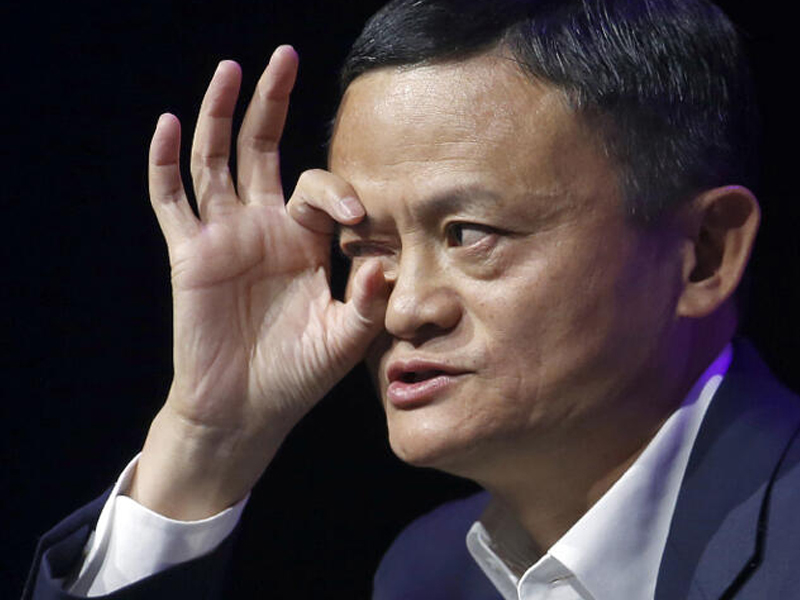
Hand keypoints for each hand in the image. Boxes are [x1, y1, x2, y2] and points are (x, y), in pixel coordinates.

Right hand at [130, 47, 388, 518]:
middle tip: (284, 56)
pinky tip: (168, 125)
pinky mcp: (189, 253)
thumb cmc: (298, 375)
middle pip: (264, 150)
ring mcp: (224, 236)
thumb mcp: (344, 338)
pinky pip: (172, 200)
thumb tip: (384, 260)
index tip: (362, 222)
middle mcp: (264, 228)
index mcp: (305, 242)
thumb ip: (368, 301)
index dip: (341, 195)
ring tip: (231, 70)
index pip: (319, 189)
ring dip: (221, 116)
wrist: (247, 409)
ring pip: (216, 161)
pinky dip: (166, 164)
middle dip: (273, 104)